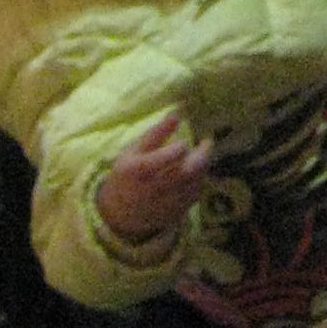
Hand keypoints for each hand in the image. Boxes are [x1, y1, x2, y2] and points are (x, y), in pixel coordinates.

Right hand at [96, 115, 213, 242]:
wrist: (120, 213)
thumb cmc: (127, 175)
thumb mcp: (132, 152)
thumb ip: (156, 134)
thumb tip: (177, 114)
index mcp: (141, 169)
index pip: (170, 156)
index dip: (181, 146)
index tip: (183, 142)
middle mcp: (156, 187)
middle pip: (188, 170)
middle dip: (202, 154)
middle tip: (206, 143)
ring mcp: (167, 202)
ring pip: (195, 182)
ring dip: (203, 166)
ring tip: (201, 155)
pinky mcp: (176, 212)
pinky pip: (195, 194)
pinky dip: (199, 181)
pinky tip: (196, 173)